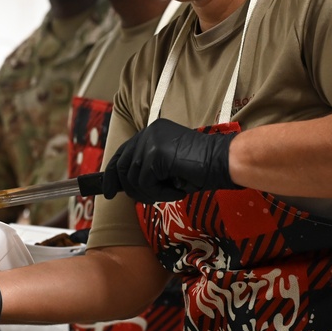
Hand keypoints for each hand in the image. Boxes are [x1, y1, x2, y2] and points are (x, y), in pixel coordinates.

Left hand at [102, 119, 238, 203]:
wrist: (223, 162)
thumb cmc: (202, 167)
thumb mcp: (169, 165)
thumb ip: (149, 169)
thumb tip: (128, 185)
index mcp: (152, 132)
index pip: (123, 153)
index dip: (113, 173)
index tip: (108, 191)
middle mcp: (148, 133)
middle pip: (122, 166)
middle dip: (129, 188)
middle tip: (144, 198)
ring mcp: (150, 142)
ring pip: (133, 179)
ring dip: (151, 193)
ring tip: (171, 191)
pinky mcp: (155, 155)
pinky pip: (146, 185)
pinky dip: (161, 194)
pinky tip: (177, 191)